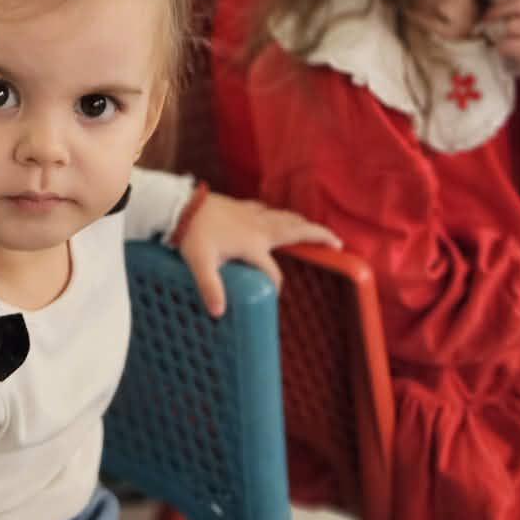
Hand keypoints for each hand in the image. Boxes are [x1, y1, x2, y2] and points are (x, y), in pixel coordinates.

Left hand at [180, 192, 339, 315]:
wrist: (181, 205)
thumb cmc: (193, 235)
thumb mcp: (200, 263)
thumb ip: (210, 287)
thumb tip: (218, 313)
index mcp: (253, 245)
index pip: (273, 271)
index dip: (276, 285)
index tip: (275, 295)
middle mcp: (259, 228)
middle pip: (296, 231)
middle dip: (318, 237)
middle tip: (338, 243)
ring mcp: (253, 214)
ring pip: (286, 217)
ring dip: (303, 224)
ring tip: (317, 231)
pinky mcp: (243, 206)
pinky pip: (270, 210)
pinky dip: (281, 215)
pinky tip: (278, 216)